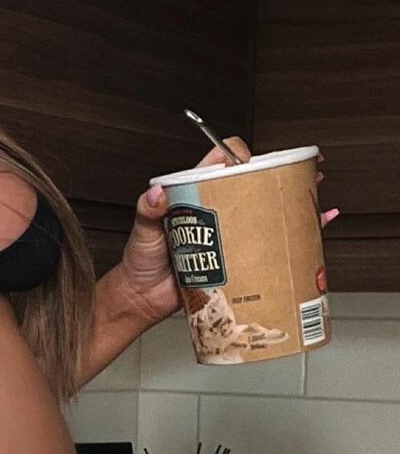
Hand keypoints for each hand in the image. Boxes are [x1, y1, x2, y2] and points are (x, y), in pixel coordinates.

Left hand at [117, 139, 336, 325]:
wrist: (144, 299)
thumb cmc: (140, 261)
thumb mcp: (142, 231)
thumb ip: (147, 211)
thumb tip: (156, 195)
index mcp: (192, 196)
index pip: (221, 162)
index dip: (241, 155)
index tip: (257, 159)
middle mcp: (214, 210)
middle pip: (251, 183)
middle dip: (279, 173)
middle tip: (303, 169)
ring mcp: (228, 233)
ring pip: (265, 210)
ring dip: (291, 200)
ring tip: (314, 190)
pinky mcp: (237, 257)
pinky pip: (269, 243)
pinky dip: (292, 235)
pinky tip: (312, 229)